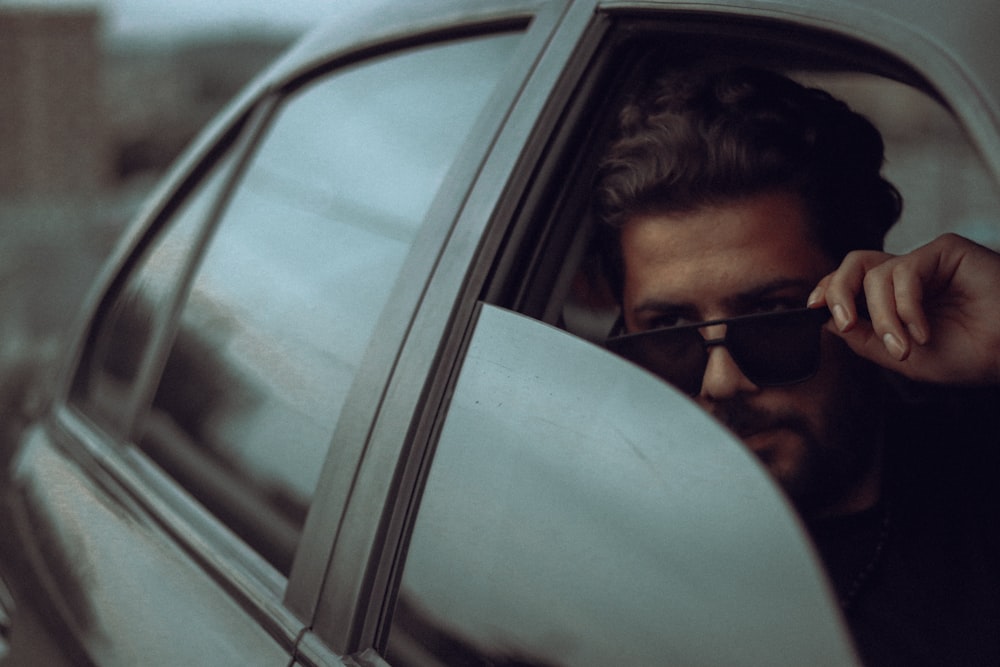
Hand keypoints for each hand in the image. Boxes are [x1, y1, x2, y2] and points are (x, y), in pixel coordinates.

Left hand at [808, 233, 999, 385]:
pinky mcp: (946, 250)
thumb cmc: (968, 356)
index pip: (849, 281)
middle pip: (853, 265)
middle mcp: (908, 274)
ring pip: (876, 275)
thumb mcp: (901, 356)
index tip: (811, 309)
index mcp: (894, 296)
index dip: (827, 290)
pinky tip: (924, 331)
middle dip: (838, 292)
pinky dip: (907, 307)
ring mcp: (926, 261)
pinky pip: (905, 272)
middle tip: (846, 324)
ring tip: (904, 346)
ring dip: (884, 317)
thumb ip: (864, 338)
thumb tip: (826, 319)